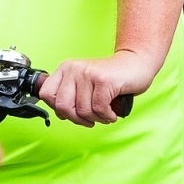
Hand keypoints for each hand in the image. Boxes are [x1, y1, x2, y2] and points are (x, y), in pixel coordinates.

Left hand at [38, 51, 156, 127]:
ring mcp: (88, 73)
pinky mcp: (103, 80)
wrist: (136, 65)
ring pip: (82, 110)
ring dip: (96, 119)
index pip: (46, 94)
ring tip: (104, 113)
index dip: (59, 109)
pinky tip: (111, 112)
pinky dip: (107, 116)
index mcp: (65, 69)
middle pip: (62, 106)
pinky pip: (99, 108)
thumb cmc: (110, 80)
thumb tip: (60, 114)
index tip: (73, 112)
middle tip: (90, 118)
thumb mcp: (83, 85)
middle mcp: (74, 68)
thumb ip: (69, 96)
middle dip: (77, 119)